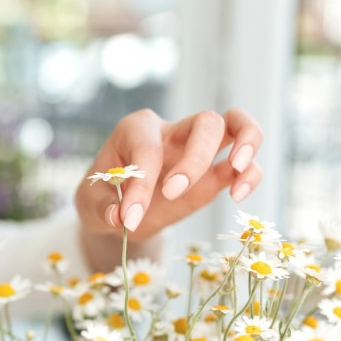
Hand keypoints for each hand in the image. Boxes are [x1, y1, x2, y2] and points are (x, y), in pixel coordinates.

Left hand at [76, 108, 263, 239]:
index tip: (129, 218)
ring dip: (247, 141)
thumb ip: (104, 207)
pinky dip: (250, 175)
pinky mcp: (215, 174)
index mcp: (137, 130)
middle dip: (195, 158)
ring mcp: (198, 150)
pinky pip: (246, 164)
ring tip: (238, 167)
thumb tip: (120, 217)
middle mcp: (173, 131)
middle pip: (206, 121)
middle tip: (172, 192)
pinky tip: (237, 196)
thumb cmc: (102, 196)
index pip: (147, 149)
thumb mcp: (90, 202)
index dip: (140, 184)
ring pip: (236, 124)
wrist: (119, 210)